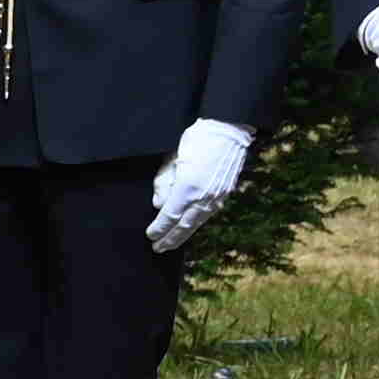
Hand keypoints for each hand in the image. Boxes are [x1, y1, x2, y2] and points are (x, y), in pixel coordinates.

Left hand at [145, 119, 252, 254]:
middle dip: (170, 238)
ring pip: (198, 222)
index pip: (169, 216)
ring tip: (172, 243)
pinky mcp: (225, 193)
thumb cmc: (197, 140)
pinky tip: (189, 227)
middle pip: (184, 225)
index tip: (150, 236)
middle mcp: (204, 196)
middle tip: (158, 248)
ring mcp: (217, 196)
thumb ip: (163, 183)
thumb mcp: (172, 158)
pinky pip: (208, 214)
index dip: (159, 228)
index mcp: (188, 187)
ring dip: (184, 235)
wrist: (229, 130)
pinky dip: (197, 223)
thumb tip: (159, 205)